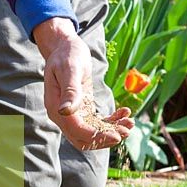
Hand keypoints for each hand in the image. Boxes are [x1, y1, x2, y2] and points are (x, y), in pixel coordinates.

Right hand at [34, 18, 133, 150]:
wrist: (65, 48)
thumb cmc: (67, 55)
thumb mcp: (70, 69)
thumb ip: (70, 91)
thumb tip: (65, 111)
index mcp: (56, 107)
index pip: (77, 130)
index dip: (97, 136)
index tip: (116, 135)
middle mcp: (62, 114)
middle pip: (84, 138)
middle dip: (106, 138)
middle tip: (126, 131)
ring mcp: (72, 113)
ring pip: (92, 133)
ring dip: (112, 131)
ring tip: (130, 122)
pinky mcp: (82, 109)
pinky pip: (97, 122)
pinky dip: (111, 121)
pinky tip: (124, 112)